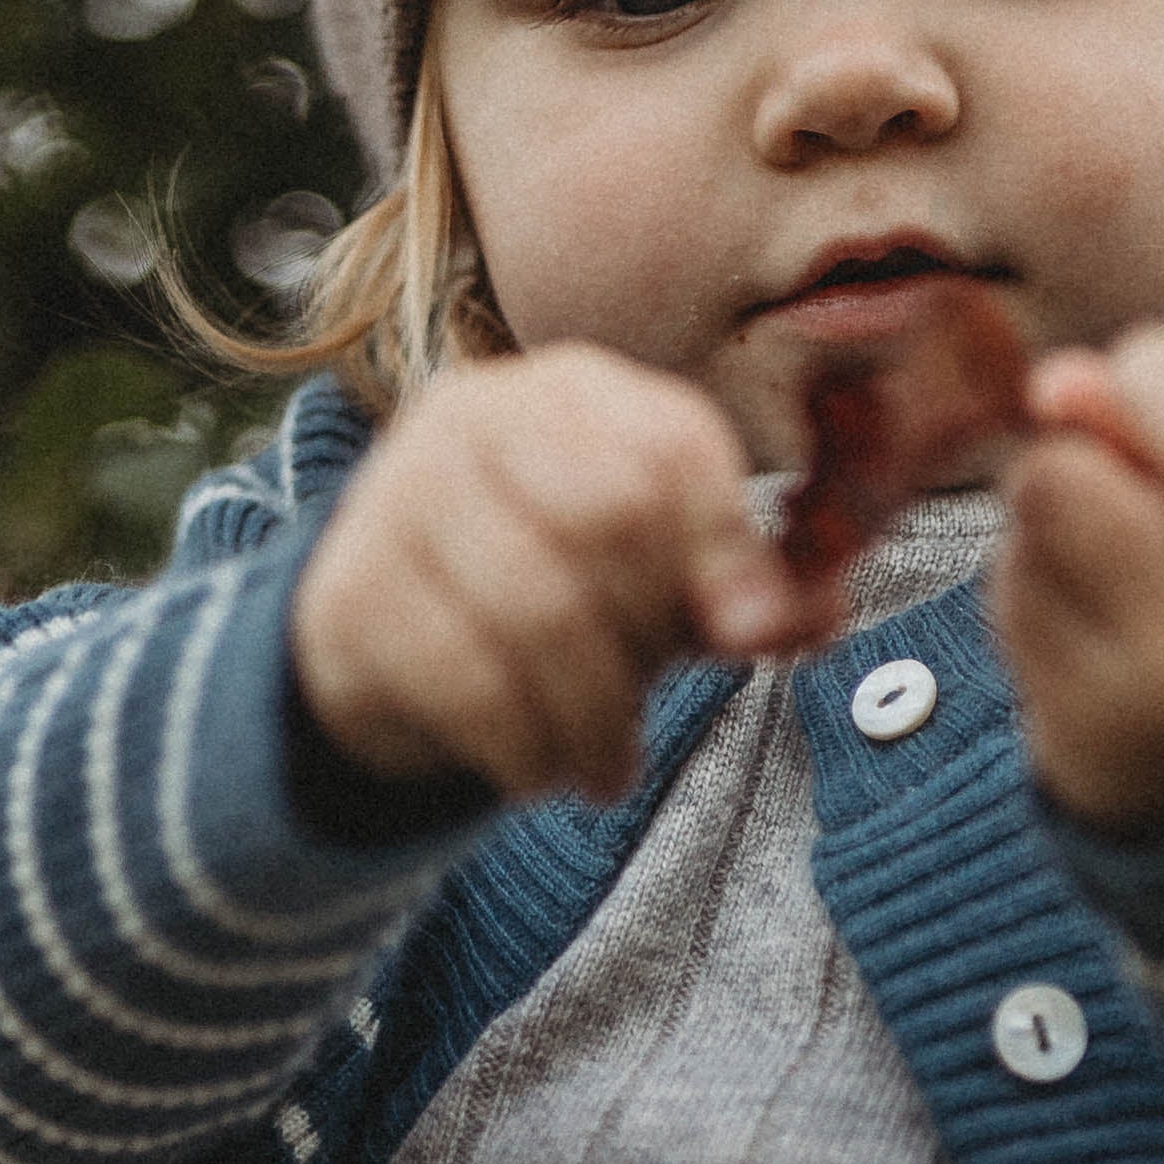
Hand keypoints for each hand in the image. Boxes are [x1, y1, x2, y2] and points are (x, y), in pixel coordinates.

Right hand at [292, 348, 797, 807]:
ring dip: (591, 716)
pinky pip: (464, 678)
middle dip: (646, 636)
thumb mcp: (664, 586)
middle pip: (607, 517)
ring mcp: (398, 493)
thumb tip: (812, 616)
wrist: (383, 640)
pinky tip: (540, 771)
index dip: (726, 546)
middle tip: (647, 707)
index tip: (752, 638)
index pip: (670, 446)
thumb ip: (750, 594)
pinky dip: (523, 747)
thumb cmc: (553, 594)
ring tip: (606, 766)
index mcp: (574, 392)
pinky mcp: (351, 588)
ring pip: (536, 608)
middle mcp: (477, 415)